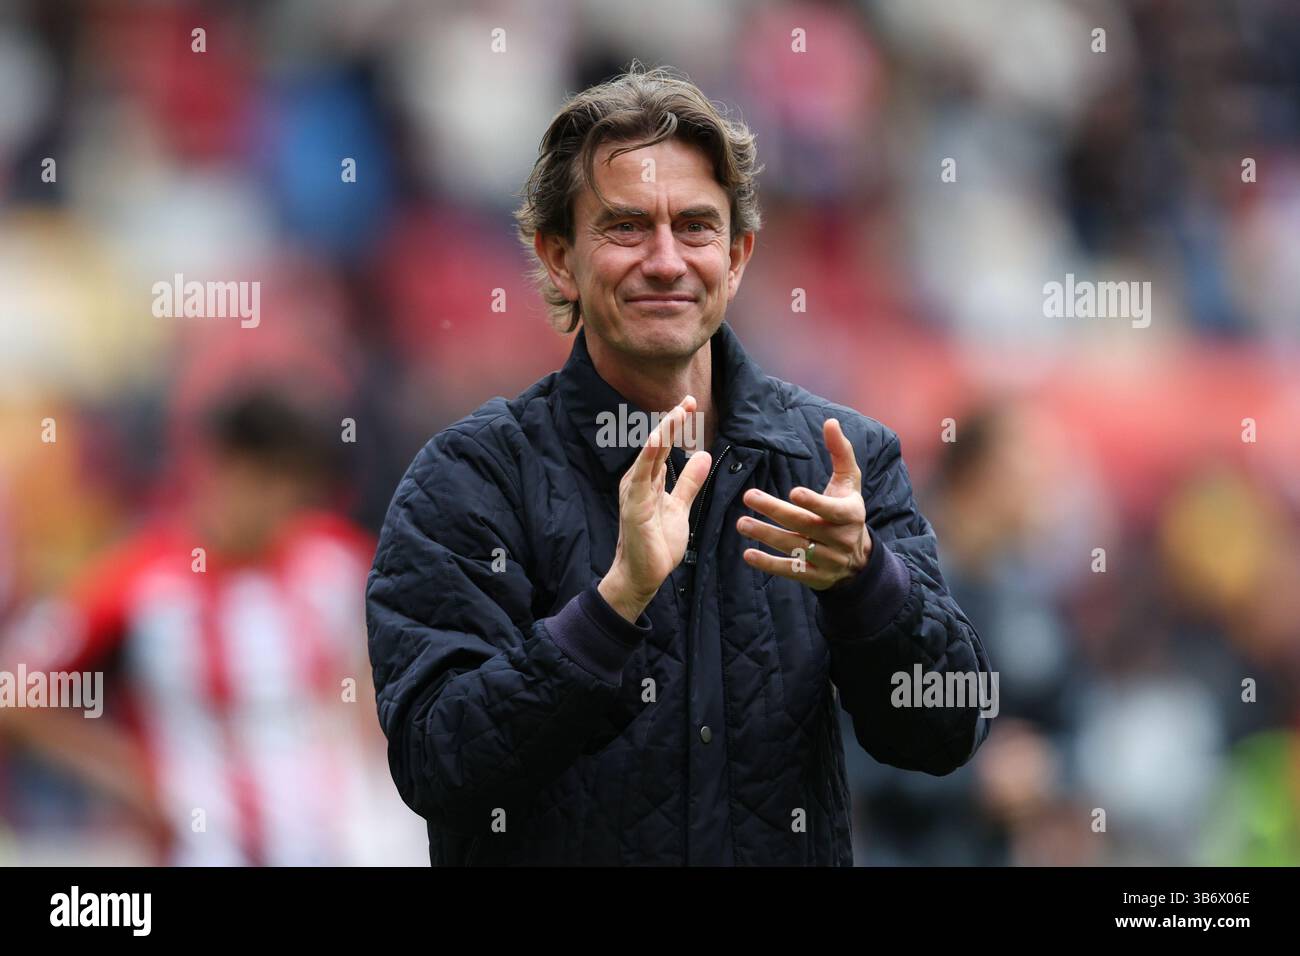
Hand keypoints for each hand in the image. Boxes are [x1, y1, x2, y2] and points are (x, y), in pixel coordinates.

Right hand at [599, 396, 711, 621]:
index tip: (690, 405)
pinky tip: (662, 439)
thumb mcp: (679, 507)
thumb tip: (702, 455)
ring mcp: (634, 492)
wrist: (642, 576)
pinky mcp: (634, 505)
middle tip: (689, 400)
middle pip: (656, 444)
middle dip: (672, 421)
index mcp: (648, 480)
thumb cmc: (656, 543)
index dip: (675, 425)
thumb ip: (688, 483)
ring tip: (679, 413)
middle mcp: (638, 481)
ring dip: (664, 432)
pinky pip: (643, 475)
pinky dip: (651, 455)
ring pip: (649, 454)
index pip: (662, 446)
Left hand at [737, 417, 870, 590]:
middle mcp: (840, 539)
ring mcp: (827, 560)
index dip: (813, 502)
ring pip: (793, 547)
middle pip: (804, 525)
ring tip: (742, 523)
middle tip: (749, 497)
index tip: (793, 493)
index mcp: (850, 514)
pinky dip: (769, 564)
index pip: (831, 509)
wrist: (859, 560)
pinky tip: (749, 554)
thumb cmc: (847, 509)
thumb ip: (840, 452)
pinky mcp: (814, 576)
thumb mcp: (850, 482)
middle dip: (775, 510)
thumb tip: (830, 422)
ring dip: (765, 535)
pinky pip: (790, 570)